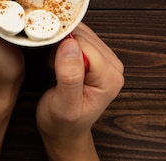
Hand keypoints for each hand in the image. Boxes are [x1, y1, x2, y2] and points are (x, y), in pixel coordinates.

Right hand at [36, 23, 123, 160]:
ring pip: (78, 33)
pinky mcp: (94, 55)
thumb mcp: (63, 105)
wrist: (64, 131)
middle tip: (54, 70)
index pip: (83, 43)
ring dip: (61, 45)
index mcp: (109, 77)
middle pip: (81, 35)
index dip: (62, 51)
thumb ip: (69, 76)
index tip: (53, 67)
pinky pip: (76, 37)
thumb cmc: (63, 123)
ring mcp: (104, 59)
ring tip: (56, 68)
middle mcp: (112, 65)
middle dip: (61, 47)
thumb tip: (70, 45)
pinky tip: (58, 62)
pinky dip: (62, 45)